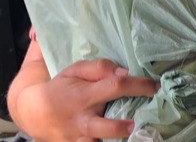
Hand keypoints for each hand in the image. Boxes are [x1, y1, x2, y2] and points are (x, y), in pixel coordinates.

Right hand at [15, 59, 158, 141]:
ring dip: (113, 141)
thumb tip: (124, 72)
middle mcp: (81, 119)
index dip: (138, 85)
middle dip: (121, 127)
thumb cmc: (62, 87)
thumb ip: (100, 67)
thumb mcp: (76, 70)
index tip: (155, 86)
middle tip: (137, 122)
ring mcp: (77, 137)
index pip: (115, 87)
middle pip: (104, 127)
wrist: (34, 112)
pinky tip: (120, 140)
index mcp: (84, 96)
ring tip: (131, 135)